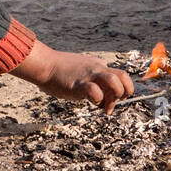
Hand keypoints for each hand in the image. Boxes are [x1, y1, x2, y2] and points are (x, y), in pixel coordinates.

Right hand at [10, 40, 134, 113]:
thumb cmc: (60, 71)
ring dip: (115, 95)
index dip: (121, 90)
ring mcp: (89, 75)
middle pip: (124, 76)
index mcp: (99, 66)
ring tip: (105, 105)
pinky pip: (95, 91)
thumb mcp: (81, 71)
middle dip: (125, 92)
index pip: (120, 76)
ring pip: (114, 81)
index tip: (110, 101)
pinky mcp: (79, 84)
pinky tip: (91, 102)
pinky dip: (97, 99)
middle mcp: (97, 69)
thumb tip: (100, 95)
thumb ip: (92, 79)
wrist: (45, 64)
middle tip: (113, 103)